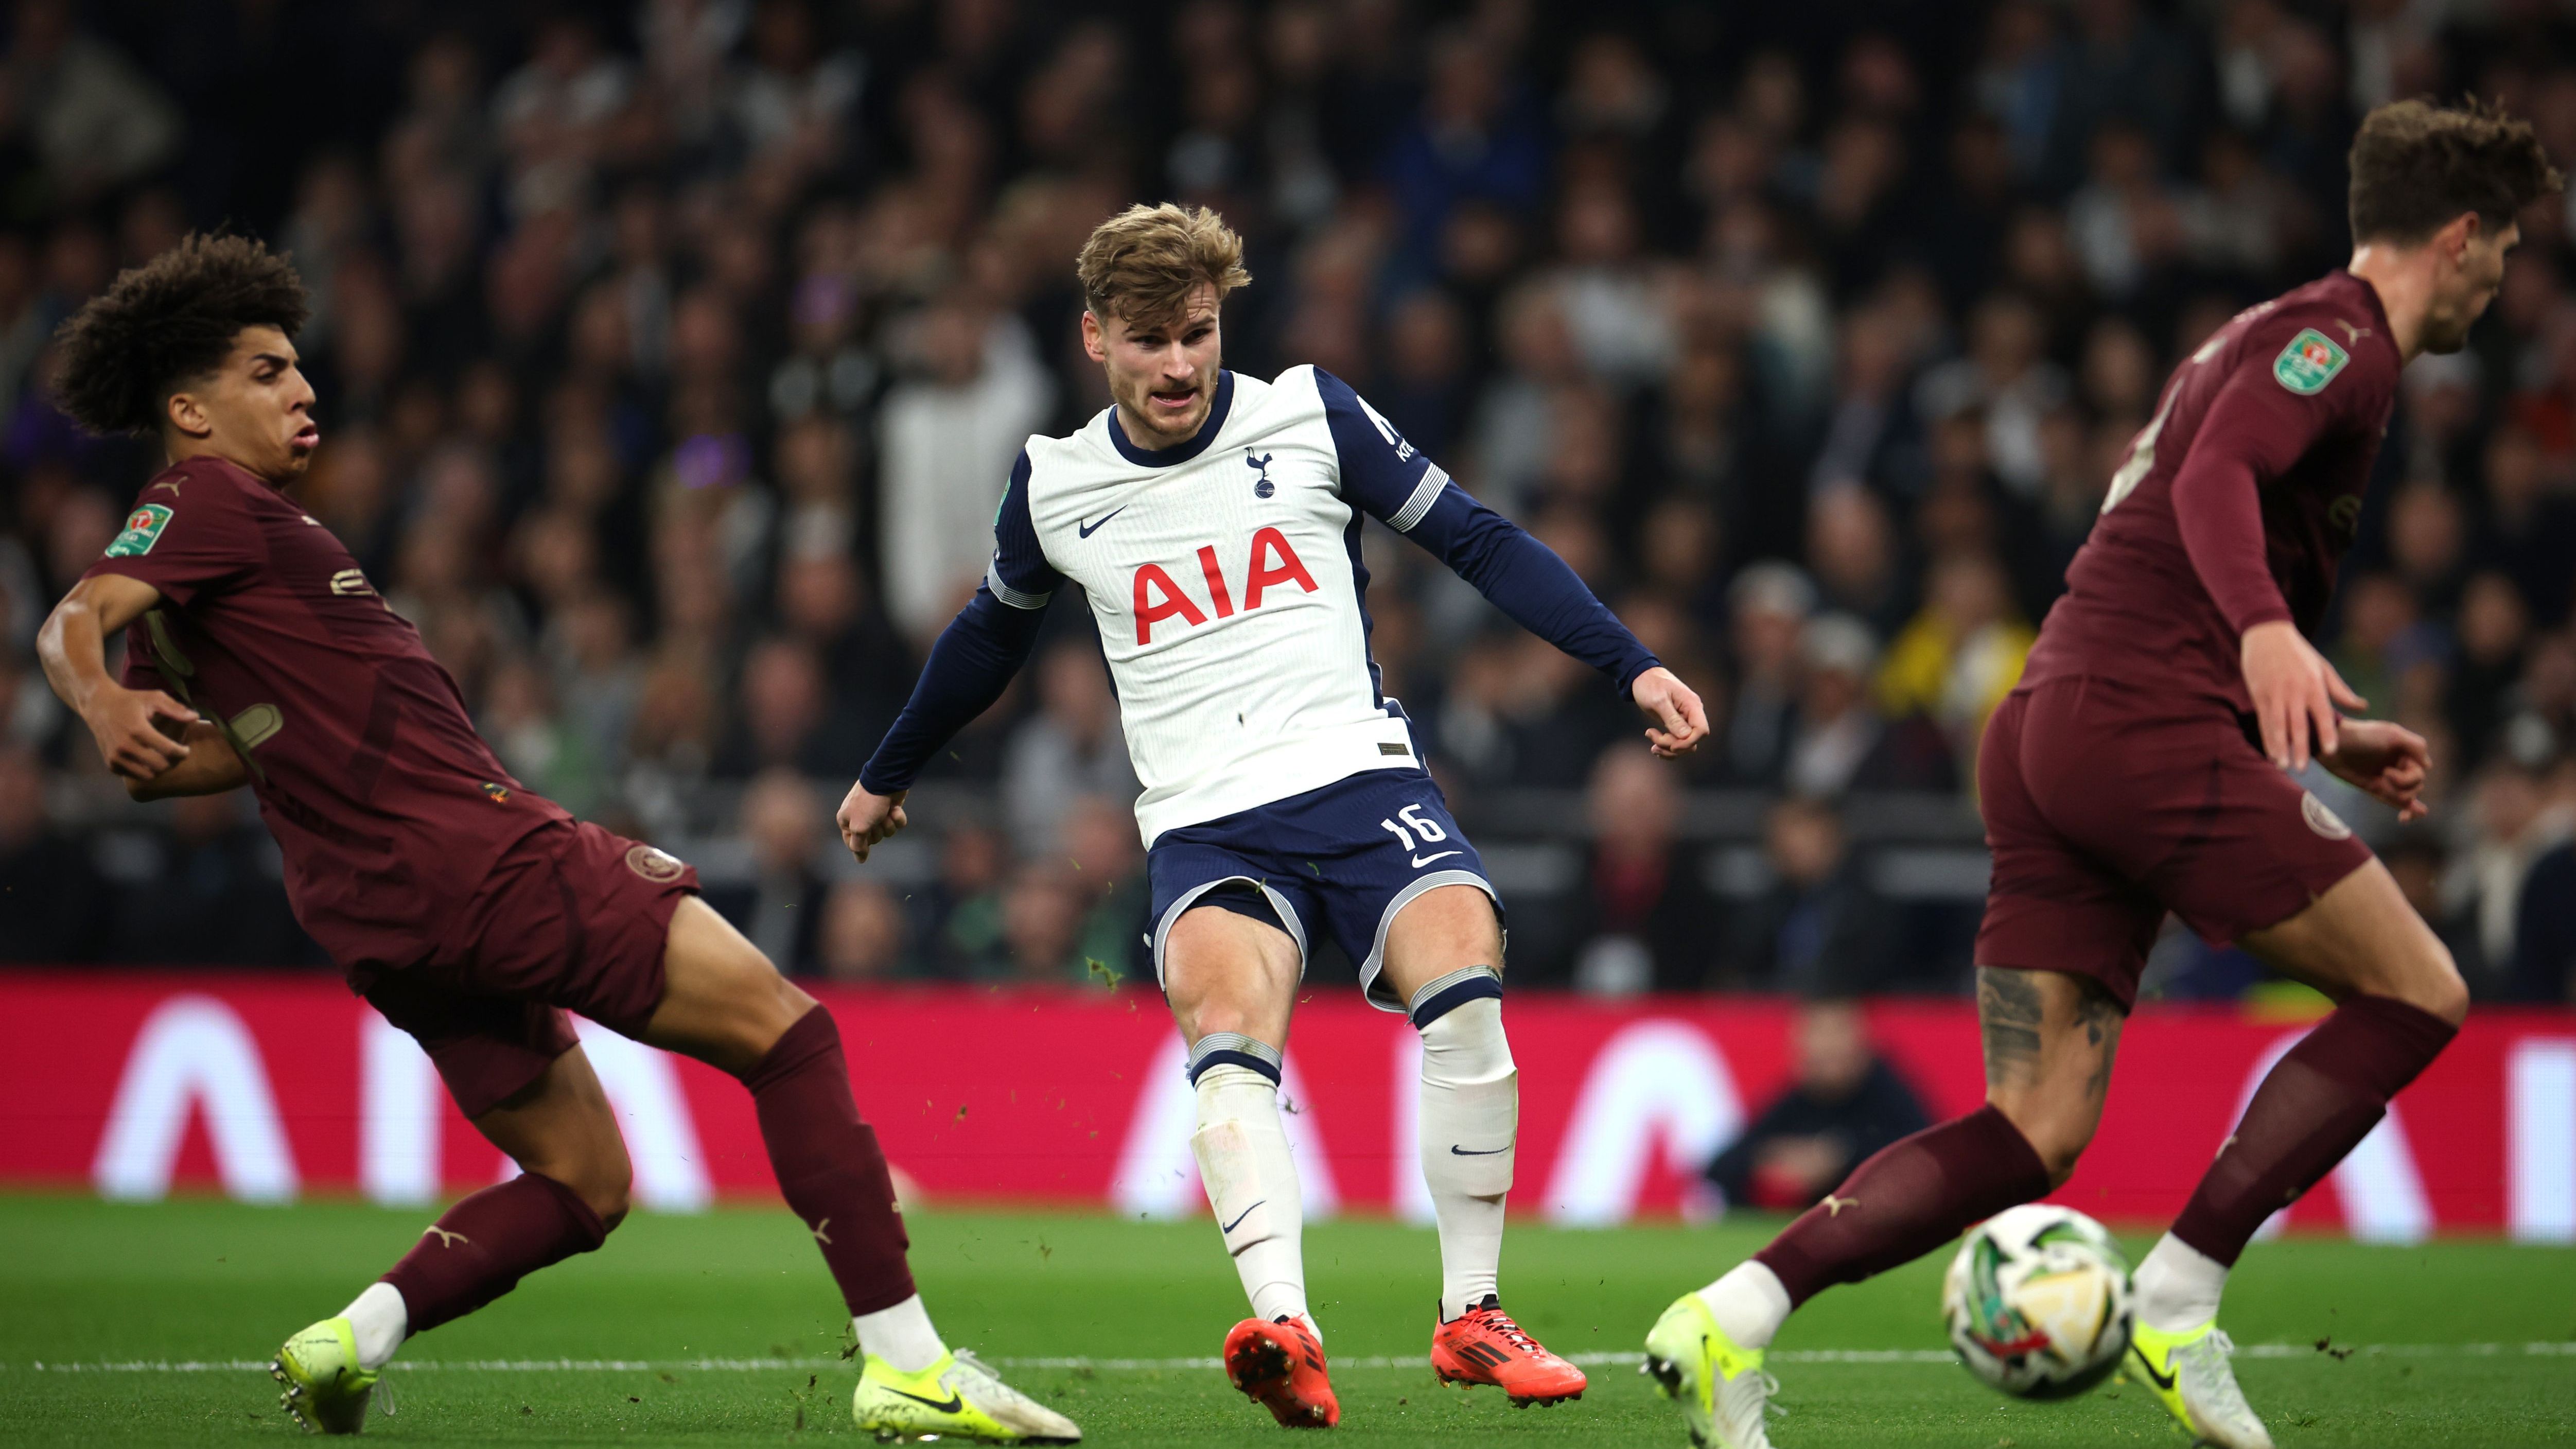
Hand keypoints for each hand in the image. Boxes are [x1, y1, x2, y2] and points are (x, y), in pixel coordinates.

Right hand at [80, 683, 198, 780]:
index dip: (182, 752)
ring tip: (163, 757)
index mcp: (138, 730)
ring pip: (147, 776)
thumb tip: (195, 716)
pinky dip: (143, 770)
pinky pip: (134, 775)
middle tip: (176, 755)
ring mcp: (115, 757)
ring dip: (158, 769)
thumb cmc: (130, 700)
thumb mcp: (153, 698)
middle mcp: (125, 746)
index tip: (186, 749)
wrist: (98, 706)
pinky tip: (147, 759)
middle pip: (160, 766)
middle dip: (172, 762)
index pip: (168, 750)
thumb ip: (175, 708)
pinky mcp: (110, 764)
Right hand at [836, 781, 908, 861]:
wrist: (886, 780)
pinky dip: (898, 817)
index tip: (867, 838)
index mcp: (847, 821)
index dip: (862, 845)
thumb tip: (859, 860)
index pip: (853, 844)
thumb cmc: (868, 803)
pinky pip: (897, 823)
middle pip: (872, 840)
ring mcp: (876, 814)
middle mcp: (860, 819)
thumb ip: (858, 845)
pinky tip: (894, 808)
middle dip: (877, 831)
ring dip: (888, 824)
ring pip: (886, 832)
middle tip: (875, 820)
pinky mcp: (890, 809)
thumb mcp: (858, 827)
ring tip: (886, 812)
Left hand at [1631, 666, 1709, 758]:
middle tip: (1652, 735)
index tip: (1670, 744)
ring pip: (1684, 745)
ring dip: (1667, 748)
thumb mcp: (1658, 701)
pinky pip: (1677, 742)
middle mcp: (1691, 714)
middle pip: (1692, 741)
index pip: (1702, 731)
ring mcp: (1684, 720)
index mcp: (1692, 705)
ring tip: (1650, 739)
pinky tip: (1654, 743)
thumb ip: (1672, 718)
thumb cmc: (1649, 684)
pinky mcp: (1675, 724)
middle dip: (1672, 745)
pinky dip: (1666, 747)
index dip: (1688, 742)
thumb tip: (1685, 736)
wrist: (1641, 676)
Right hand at [2241, 620, 2363, 772]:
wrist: (2267, 633)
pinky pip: (2264, 721)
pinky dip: (2267, 738)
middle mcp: (2294, 692)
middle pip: (2298, 725)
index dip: (2327, 733)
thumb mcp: (2323, 667)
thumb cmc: (2300, 651)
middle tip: (2303, 770)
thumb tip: (2363, 707)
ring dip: (2280, 747)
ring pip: (2278, 726)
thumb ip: (2341, 691)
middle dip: (2300, 748)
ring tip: (2283, 766)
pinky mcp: (2259, 695)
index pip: (2322, 714)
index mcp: (2314, 685)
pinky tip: (2271, 752)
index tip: (2331, 752)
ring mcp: (2275, 694)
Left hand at [2321, 717, 2432, 822]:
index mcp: (2406, 753)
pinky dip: (2405, 810)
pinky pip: (2394, 801)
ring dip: (2399, 795)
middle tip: (2385, 774)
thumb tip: (2428, 766)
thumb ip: (2416, 746)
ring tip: (2383, 785)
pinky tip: (2405, 818)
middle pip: (2416, 786)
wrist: (2333, 746)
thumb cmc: (2363, 736)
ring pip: (2407, 795)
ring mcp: (2387, 778)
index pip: (2421, 772)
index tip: (2391, 769)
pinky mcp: (2375, 787)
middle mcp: (2399, 765)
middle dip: (2404, 784)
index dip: (2411, 776)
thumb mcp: (2392, 734)